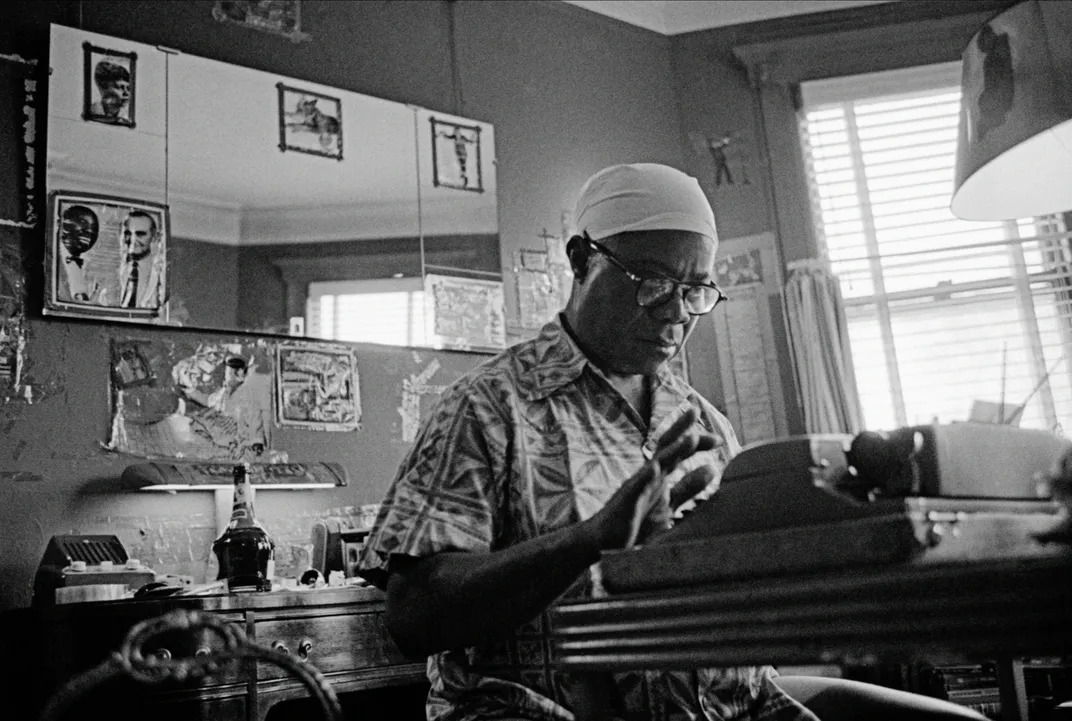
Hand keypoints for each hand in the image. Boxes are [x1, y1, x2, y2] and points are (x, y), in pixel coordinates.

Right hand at [584, 408, 717, 549]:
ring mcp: (636, 487)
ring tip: (690, 438)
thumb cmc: (636, 523)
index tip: (718, 439)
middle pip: (666, 446)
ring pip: (655, 464)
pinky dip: (645, 478)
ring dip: (672, 450)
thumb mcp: (669, 504)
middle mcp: (648, 476)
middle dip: (680, 428)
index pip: (680, 452)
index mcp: (660, 476)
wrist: (604, 544)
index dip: (698, 443)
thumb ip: (688, 488)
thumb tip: (711, 468)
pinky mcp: (625, 502)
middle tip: (695, 409)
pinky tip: (655, 469)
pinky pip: (636, 489)